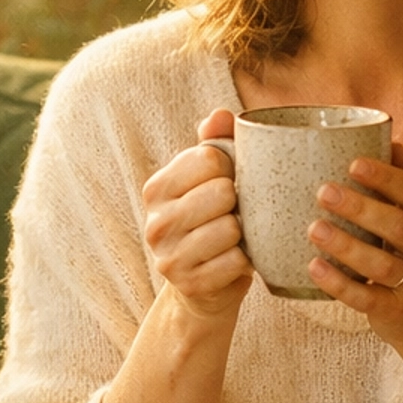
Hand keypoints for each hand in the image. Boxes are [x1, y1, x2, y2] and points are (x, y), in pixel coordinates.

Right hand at [141, 110, 252, 323]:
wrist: (204, 287)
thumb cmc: (211, 222)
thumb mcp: (209, 180)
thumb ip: (215, 142)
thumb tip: (221, 115)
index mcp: (157, 188)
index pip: (210, 158)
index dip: (233, 168)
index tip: (231, 182)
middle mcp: (156, 222)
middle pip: (221, 192)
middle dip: (240, 202)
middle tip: (236, 213)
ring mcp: (169, 256)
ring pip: (230, 227)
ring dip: (244, 233)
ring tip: (237, 238)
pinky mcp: (189, 284)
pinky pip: (235, 261)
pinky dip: (246, 261)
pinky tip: (238, 260)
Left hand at [306, 143, 402, 355]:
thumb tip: (387, 134)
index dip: (387, 177)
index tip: (354, 163)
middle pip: (398, 226)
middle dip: (361, 208)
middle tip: (323, 191)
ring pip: (382, 265)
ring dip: (346, 246)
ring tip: (314, 228)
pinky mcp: (396, 311)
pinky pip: (367, 299)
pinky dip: (339, 285)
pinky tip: (314, 268)